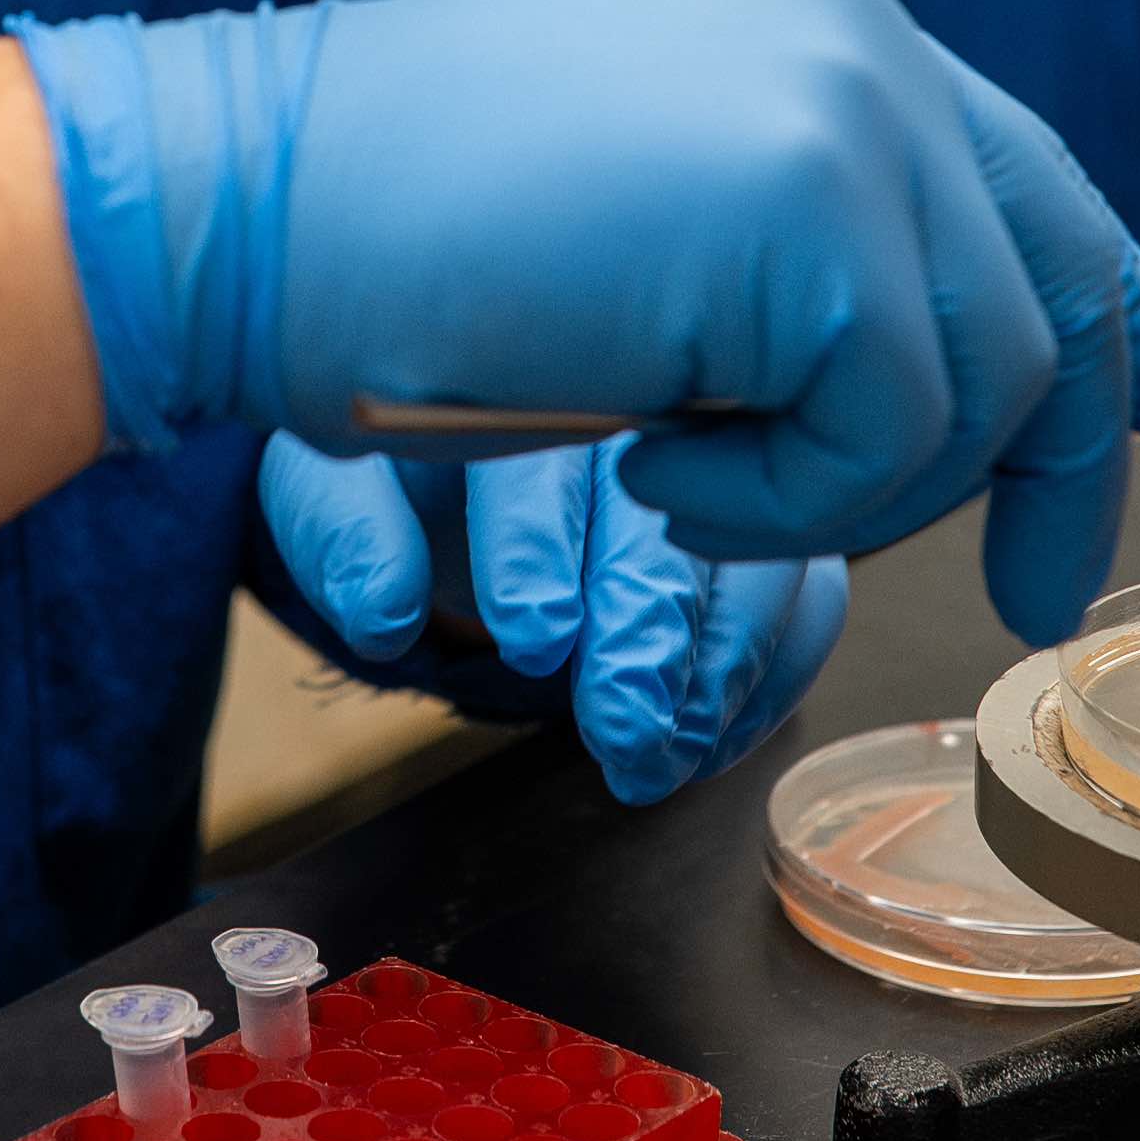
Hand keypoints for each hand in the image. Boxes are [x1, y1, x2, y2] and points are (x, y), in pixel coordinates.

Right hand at [16, 0, 1139, 641]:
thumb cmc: (404, 233)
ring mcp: (851, 121)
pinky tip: (644, 458)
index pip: (1035, 181)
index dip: (1126, 310)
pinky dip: (772, 499)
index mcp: (826, 33)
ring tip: (679, 464)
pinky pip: (884, 432)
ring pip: (978, 385)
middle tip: (1027, 586)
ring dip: (836, 486)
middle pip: (1045, 295)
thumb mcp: (660, 215)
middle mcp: (864, 51)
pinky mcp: (819, 217)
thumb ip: (809, 247)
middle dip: (1042, 467)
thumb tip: (954, 371)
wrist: (255, 202)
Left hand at [258, 435, 849, 803]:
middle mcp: (643, 414)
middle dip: (649, 635)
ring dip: (714, 674)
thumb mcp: (331, 479)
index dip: (539, 556)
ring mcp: (721, 469)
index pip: (542, 468)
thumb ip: (348, 535)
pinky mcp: (766, 527)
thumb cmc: (402, 461)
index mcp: (524, 384)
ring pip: (756, 564)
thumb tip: (380, 611)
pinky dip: (771, 677)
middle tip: (625, 730)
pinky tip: (712, 740)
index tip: (531, 644)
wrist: (466, 438)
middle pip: (665, 524)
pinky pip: (807, 599)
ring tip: (661, 756)